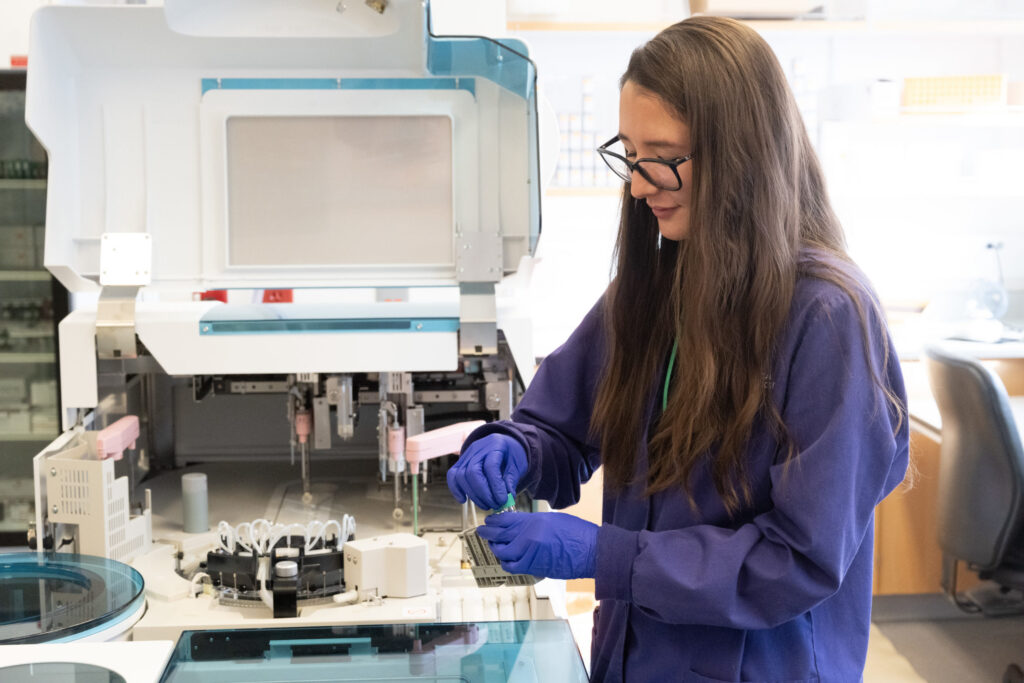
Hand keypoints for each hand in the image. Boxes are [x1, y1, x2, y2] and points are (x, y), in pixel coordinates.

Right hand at [447, 434, 527, 509]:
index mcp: (496, 445)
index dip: (495, 486)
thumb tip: (506, 500)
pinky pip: (452, 475)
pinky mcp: (460, 462)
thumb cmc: (512, 455)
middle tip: (495, 505)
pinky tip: (464, 500)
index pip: (490, 466)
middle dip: (483, 493)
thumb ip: (511, 481)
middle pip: (472, 472)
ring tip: (486, 505)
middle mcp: (478, 448)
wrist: (504, 445)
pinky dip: (456, 489)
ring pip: (461, 476)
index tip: (502, 500)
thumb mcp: (518, 466)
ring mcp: (467, 454)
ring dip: (473, 495)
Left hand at [476, 511, 597, 579]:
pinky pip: (513, 566)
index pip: (506, 520)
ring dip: (496, 549)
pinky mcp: (535, 567)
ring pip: (503, 552)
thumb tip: (520, 525)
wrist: (592, 551)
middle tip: (481, 532)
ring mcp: (531, 553)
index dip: (494, 521)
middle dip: (488, 533)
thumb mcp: (554, 519)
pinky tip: (506, 560)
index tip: (488, 521)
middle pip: (500, 535)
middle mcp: (529, 536)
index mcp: (534, 521)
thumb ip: (534, 522)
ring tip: (494, 546)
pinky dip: (506, 563)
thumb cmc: (578, 533)